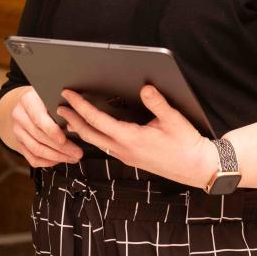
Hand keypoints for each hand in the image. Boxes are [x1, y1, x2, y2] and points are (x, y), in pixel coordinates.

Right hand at [9, 87, 83, 167]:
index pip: (38, 118)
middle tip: (77, 152)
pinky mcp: (19, 143)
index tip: (64, 139)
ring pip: (36, 149)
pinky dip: (47, 162)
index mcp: (27, 100)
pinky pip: (32, 158)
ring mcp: (18, 130)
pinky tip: (59, 160)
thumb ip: (63, 107)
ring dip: (56, 157)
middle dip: (60, 148)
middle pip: (39, 136)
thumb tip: (77, 125)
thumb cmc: (47, 97)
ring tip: (72, 158)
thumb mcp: (54, 95)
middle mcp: (19, 115)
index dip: (51, 131)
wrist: (31, 101)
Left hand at [58, 85, 217, 188]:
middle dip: (71, 119)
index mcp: (130, 138)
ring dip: (80, 129)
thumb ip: (157, 103)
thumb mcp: (174, 120)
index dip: (79, 106)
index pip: (96, 120)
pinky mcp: (130, 158)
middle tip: (58, 105)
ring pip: (95, 142)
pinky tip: (92, 131)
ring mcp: (125, 156)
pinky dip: (93, 136)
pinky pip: (104, 146)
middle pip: (88, 134)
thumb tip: (145, 87)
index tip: (68, 94)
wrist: (197, 168)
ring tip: (68, 118)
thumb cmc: (187, 145)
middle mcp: (123, 149)